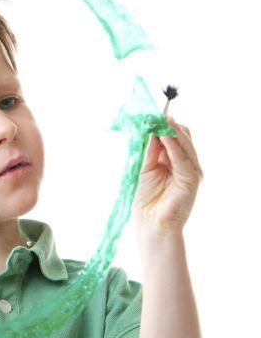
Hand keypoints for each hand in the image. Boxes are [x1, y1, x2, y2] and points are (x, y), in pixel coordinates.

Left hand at [134, 116, 203, 232]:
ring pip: (185, 145)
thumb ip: (150, 150)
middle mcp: (184, 164)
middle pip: (182, 138)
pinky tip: (166, 136)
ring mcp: (191, 171)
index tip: (151, 114)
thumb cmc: (145, 199)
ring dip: (172, 132)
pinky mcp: (192, 179)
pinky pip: (184, 158)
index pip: (173, 137)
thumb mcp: (145, 168)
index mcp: (173, 161)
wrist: (151, 222)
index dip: (163, 126)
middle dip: (168, 126)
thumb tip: (150, 128)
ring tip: (162, 120)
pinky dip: (175, 146)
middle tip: (157, 114)